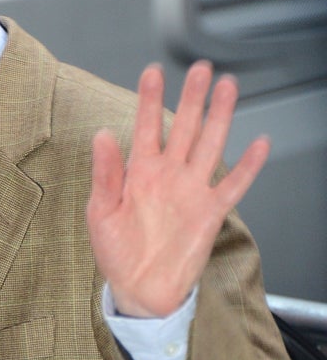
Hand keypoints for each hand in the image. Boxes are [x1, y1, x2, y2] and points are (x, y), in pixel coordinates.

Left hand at [86, 61, 269, 317]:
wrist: (139, 290)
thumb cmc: (116, 252)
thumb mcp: (101, 212)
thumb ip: (105, 174)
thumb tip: (102, 135)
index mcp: (139, 172)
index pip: (147, 127)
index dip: (150, 99)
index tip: (153, 72)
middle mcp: (169, 175)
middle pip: (185, 128)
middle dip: (193, 98)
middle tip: (201, 69)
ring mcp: (191, 191)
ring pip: (210, 146)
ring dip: (219, 117)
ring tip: (227, 88)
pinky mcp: (210, 212)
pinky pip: (233, 185)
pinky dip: (248, 167)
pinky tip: (259, 143)